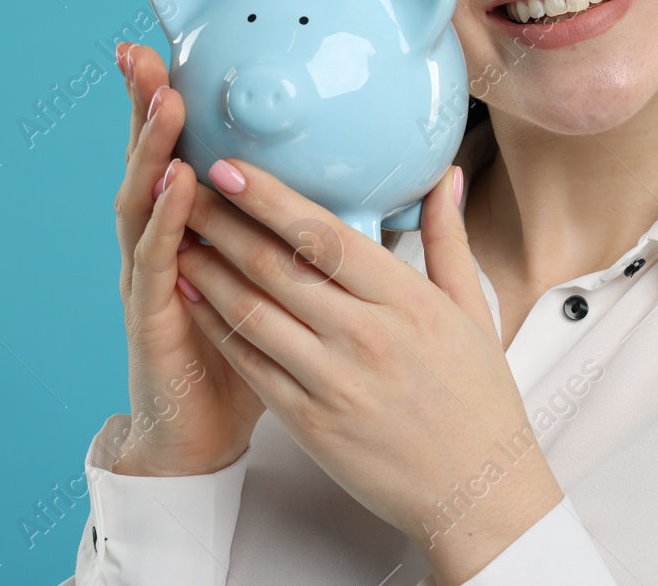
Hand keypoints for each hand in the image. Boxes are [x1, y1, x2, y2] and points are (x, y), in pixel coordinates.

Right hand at [108, 42, 265, 476]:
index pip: (185, 151)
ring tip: (164, 98)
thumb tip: (353, 190)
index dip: (181, 100)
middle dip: (147, 104)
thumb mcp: (280, 281)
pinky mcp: (152, 318)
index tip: (180, 45)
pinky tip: (176, 183)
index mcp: (195, 230)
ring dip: (152, 148)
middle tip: (143, 50)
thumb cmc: (247, 355)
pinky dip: (165, 220)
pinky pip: (157, 262)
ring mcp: (150, 279)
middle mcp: (163, 244)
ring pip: (145, 201)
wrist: (202, 436)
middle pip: (153, 161)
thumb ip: (302, 232)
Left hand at [173, 154, 564, 585]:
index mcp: (407, 301)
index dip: (269, 198)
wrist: (477, 492)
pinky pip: (251, 365)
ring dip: (208, 270)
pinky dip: (216, 327)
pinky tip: (195, 298)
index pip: (323, 235)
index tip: (230, 166)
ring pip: (252, 313)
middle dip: (222, 222)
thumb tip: (446, 177)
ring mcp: (333, 383)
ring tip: (179, 236)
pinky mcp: (310, 423)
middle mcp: (366, 337)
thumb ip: (448, 238)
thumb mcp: (473, 311)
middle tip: (186, 188)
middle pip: (276, 267)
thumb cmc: (478, 400)